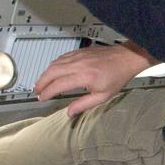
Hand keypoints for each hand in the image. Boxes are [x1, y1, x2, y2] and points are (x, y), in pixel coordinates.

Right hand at [35, 42, 155, 115]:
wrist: (126, 58)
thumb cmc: (118, 75)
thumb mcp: (103, 96)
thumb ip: (84, 104)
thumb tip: (70, 112)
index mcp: (84, 77)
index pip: (58, 85)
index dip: (47, 93)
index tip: (42, 98)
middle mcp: (79, 65)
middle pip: (51, 73)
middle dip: (41, 83)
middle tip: (37, 91)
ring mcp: (78, 56)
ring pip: (54, 64)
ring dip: (45, 74)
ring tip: (42, 83)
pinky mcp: (79, 51)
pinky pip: (61, 57)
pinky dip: (53, 65)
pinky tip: (53, 71)